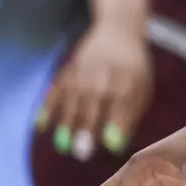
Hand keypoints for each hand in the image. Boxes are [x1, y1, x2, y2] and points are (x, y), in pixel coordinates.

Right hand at [37, 22, 153, 160]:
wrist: (117, 33)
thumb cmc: (133, 70)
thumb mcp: (142, 88)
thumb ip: (131, 114)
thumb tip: (115, 145)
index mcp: (130, 77)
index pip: (124, 101)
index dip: (118, 122)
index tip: (113, 145)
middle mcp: (106, 72)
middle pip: (95, 101)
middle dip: (87, 127)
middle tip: (82, 153)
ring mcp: (84, 69)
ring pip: (72, 98)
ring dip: (66, 123)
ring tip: (63, 146)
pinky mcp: (68, 68)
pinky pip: (55, 89)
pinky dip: (47, 107)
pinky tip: (42, 127)